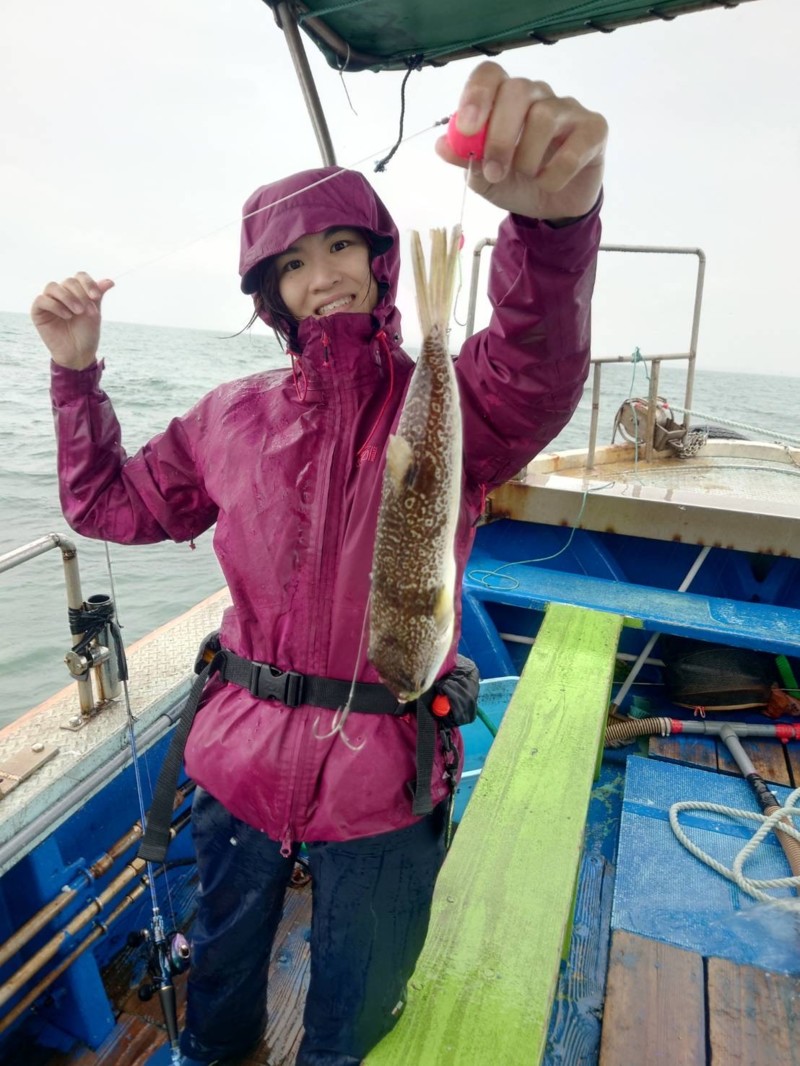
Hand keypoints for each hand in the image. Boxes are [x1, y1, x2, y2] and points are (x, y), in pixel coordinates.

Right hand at [31, 272, 114, 369]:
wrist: (78, 353)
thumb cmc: (86, 334)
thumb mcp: (94, 313)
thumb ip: (98, 296)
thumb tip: (110, 281)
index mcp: (76, 292)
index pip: (80, 276)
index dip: (88, 283)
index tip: (96, 297)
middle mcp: (61, 293)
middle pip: (68, 282)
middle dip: (81, 295)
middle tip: (88, 311)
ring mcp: (48, 301)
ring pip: (53, 287)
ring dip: (68, 298)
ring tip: (78, 312)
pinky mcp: (38, 311)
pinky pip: (42, 300)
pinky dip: (55, 305)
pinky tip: (66, 315)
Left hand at [436, 62, 606, 221]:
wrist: (552, 208)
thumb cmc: (517, 183)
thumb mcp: (483, 177)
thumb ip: (464, 160)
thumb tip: (442, 145)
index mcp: (506, 99)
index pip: (490, 75)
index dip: (477, 95)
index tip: (467, 128)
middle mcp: (538, 96)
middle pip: (517, 91)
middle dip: (500, 136)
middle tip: (495, 171)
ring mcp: (568, 109)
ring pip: (544, 117)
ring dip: (527, 158)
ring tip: (526, 177)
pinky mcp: (594, 129)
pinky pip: (573, 147)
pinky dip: (555, 174)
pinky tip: (549, 183)